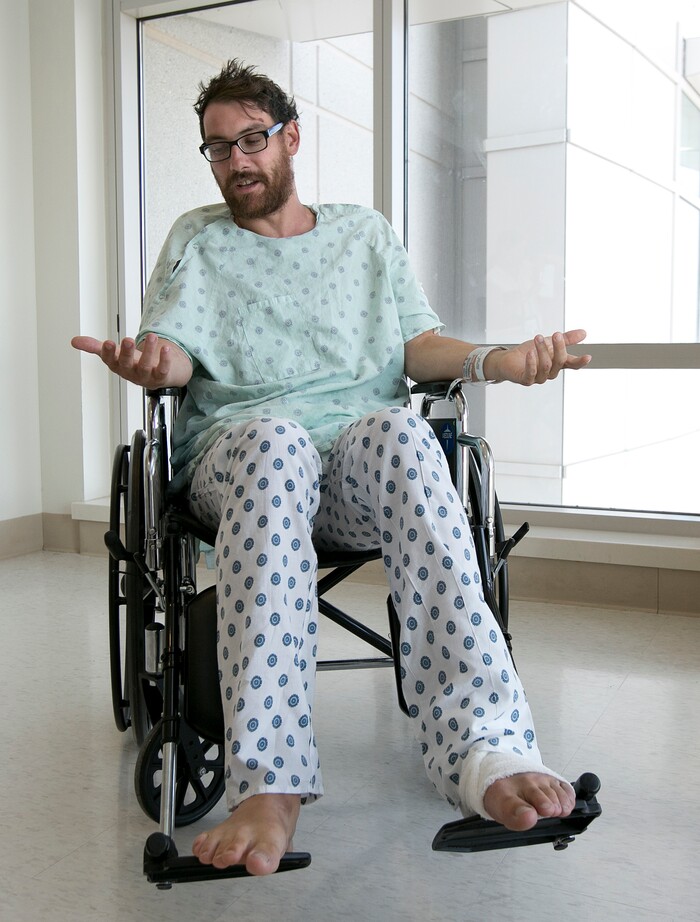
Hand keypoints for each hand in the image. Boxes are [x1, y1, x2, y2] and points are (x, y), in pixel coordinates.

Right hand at [71, 333, 191, 387]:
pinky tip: (166, 348)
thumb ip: (95, 347)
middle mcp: (130, 372)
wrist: (155, 375)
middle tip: (127, 340)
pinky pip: (163, 369)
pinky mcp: (160, 376)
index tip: (108, 343)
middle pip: (126, 363)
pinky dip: (165, 359)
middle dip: (126, 352)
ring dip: (149, 351)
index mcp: (117, 365)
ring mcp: (145, 375)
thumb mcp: (113, 354)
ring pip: (146, 365)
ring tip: (152, 336)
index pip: (109, 359)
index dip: (108, 352)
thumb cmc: (131, 362)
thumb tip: (74, 341)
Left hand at [487, 329, 590, 385]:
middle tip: (555, 335)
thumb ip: (565, 339)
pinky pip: (531, 374)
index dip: (580, 362)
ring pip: (546, 366)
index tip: (588, 357)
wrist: (508, 360)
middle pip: (559, 362)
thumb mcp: (548, 342)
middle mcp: (550, 372)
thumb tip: (583, 333)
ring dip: (542, 351)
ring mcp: (539, 377)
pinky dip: (531, 363)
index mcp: (557, 363)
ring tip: (537, 338)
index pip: (572, 364)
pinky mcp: (526, 380)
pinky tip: (530, 353)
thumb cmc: (528, 352)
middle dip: (559, 347)